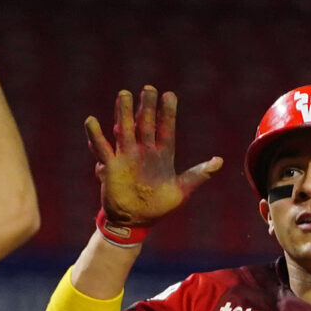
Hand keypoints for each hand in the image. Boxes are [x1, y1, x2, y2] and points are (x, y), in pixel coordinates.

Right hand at [85, 86, 223, 228]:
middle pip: (145, 123)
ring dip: (123, 112)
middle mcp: (143, 150)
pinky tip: (91, 120)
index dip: (167, 113)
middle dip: (146, 107)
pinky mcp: (111, 165)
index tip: (169, 95)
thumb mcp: (181, 191)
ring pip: (124, 129)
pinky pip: (102, 148)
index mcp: (162, 154)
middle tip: (148, 89)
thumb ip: (198, 175)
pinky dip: (96, 135)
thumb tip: (219, 161)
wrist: (135, 222)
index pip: (165, 129)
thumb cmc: (159, 207)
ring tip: (124, 94)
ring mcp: (126, 155)